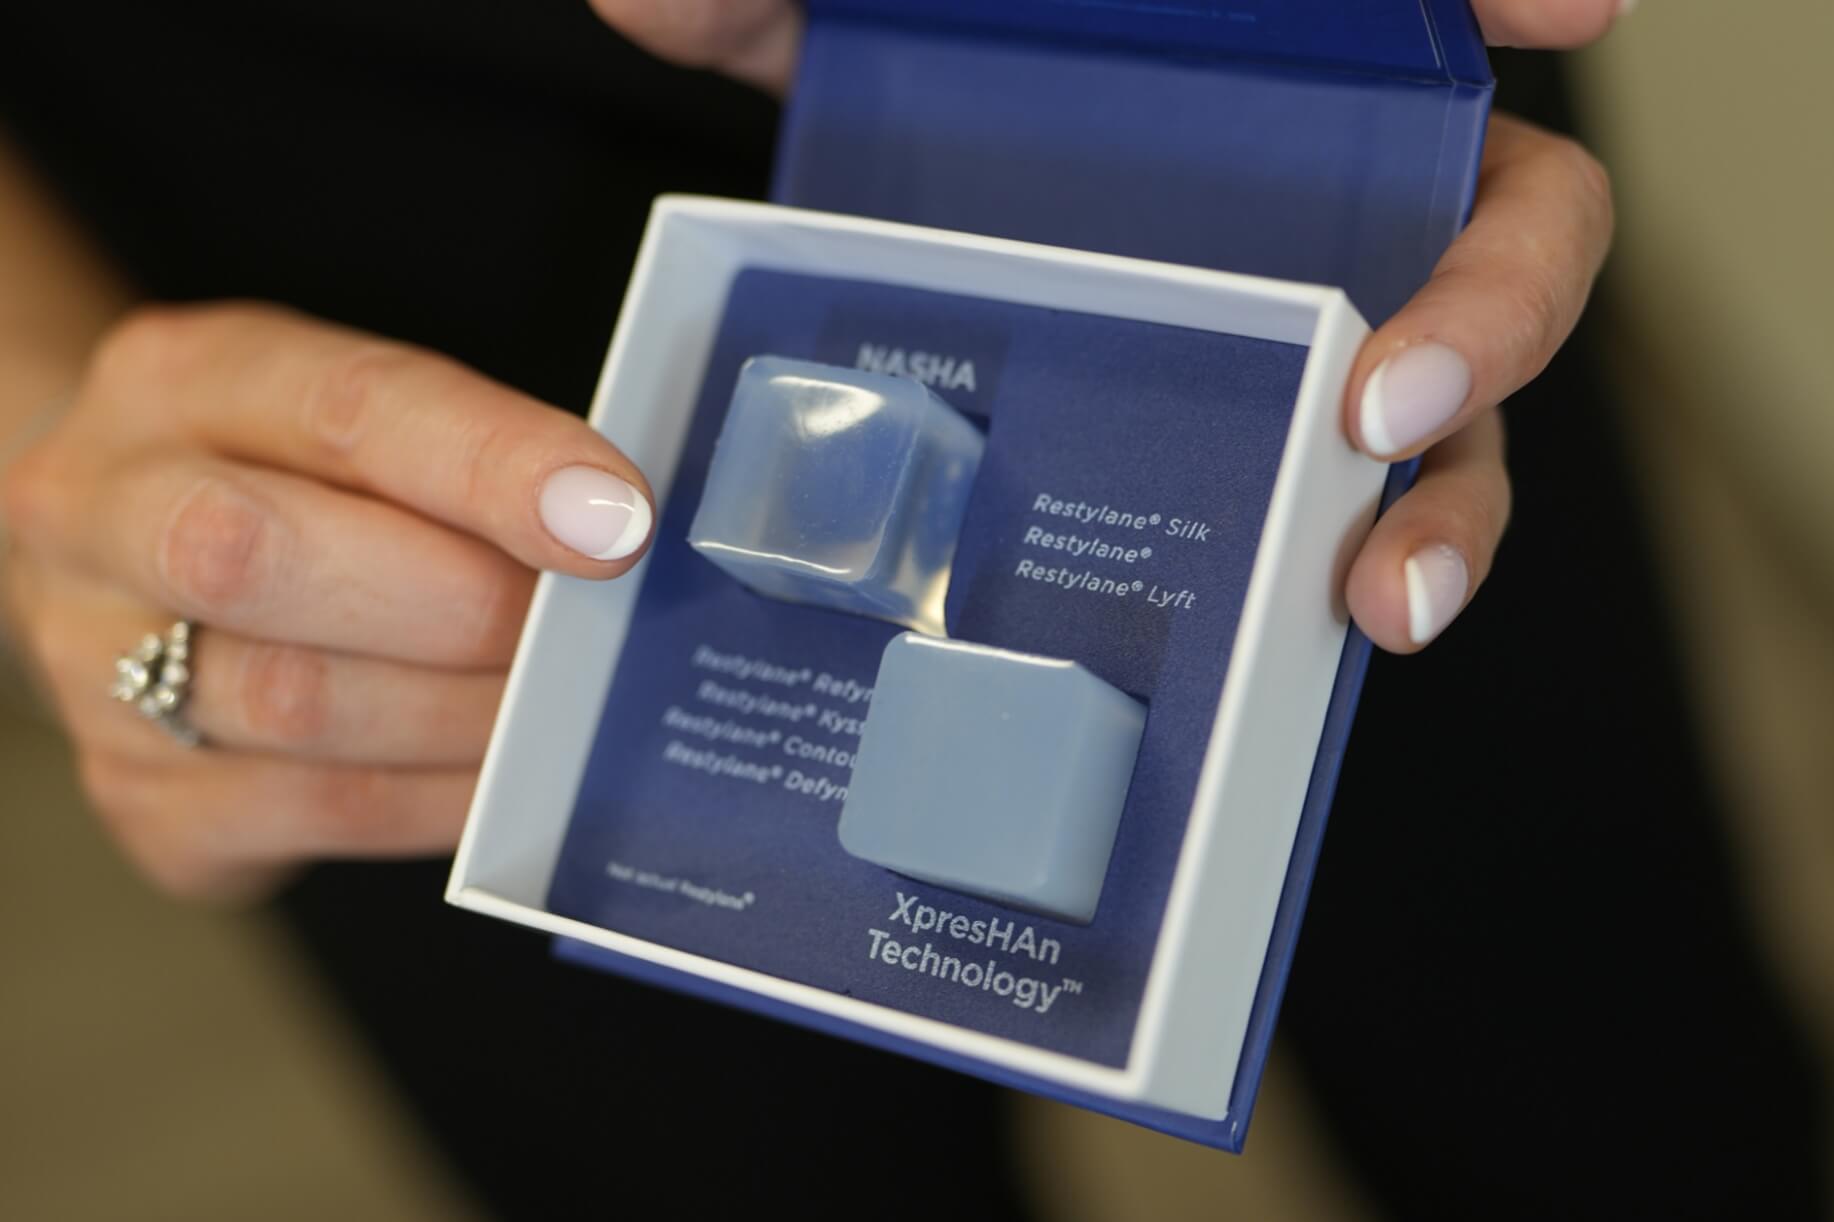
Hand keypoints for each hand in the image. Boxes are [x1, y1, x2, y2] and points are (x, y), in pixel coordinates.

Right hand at [1, 304, 654, 898]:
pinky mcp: (138, 796)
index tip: (616, 521)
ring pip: (291, 702)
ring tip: (555, 709)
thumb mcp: (355, 425)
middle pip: (262, 557)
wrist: (131, 569)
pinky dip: (435, 798)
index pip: (345, 407)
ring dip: (462, 714)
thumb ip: (464, 457)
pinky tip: (500, 778)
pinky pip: (310, 811)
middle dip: (462, 604)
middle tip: (572, 634)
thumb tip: (618, 532)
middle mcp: (101, 509)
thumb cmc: (291, 484)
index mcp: (181, 379)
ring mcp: (91, 661)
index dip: (493, 466)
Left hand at [588, 0, 1622, 650]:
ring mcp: (1273, 326)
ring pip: (1436, 410)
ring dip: (1447, 502)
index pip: (1405, 19)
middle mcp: (1296, 187)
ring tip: (1378, 592)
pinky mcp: (1227, 438)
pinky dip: (1334, 575)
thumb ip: (756, 6)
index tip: (1567, 7)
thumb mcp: (819, 15)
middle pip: (1493, 232)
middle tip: (1395, 404)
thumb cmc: (868, 66)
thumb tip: (671, 4)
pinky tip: (1300, 633)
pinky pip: (1315, 512)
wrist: (835, 173)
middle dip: (1493, 313)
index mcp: (1245, 51)